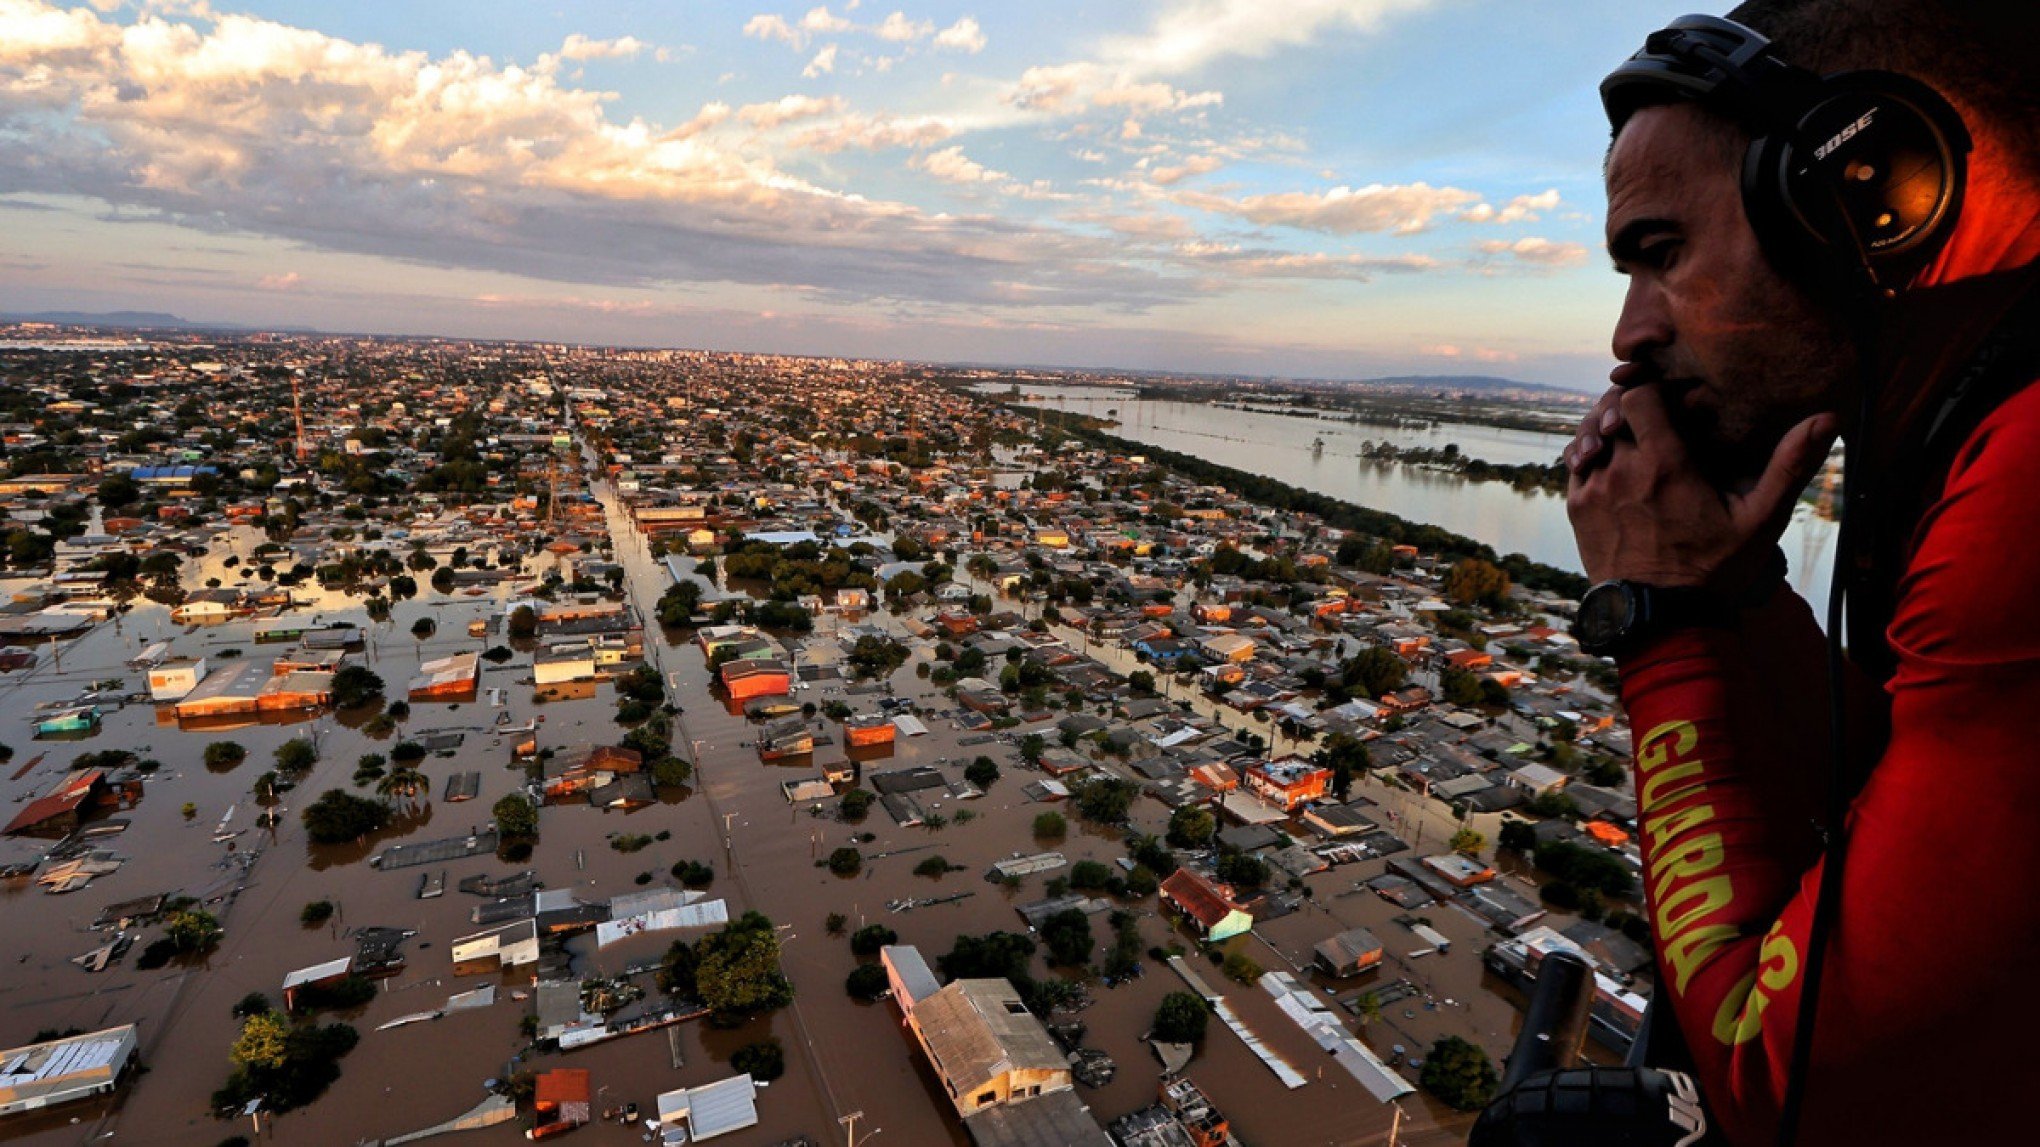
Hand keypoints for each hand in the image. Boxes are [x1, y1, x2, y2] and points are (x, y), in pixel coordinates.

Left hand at [1566, 383, 1836, 590]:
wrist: (1661, 620)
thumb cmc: (1714, 570)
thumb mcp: (1760, 520)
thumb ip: (1790, 465)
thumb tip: (1828, 418)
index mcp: (1665, 464)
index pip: (1640, 394)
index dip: (1654, 389)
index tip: (1673, 400)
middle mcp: (1621, 470)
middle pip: (1611, 409)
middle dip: (1632, 405)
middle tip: (1656, 416)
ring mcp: (1593, 488)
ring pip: (1589, 433)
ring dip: (1609, 427)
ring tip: (1635, 438)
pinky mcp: (1576, 506)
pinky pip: (1575, 461)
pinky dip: (1591, 452)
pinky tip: (1614, 461)